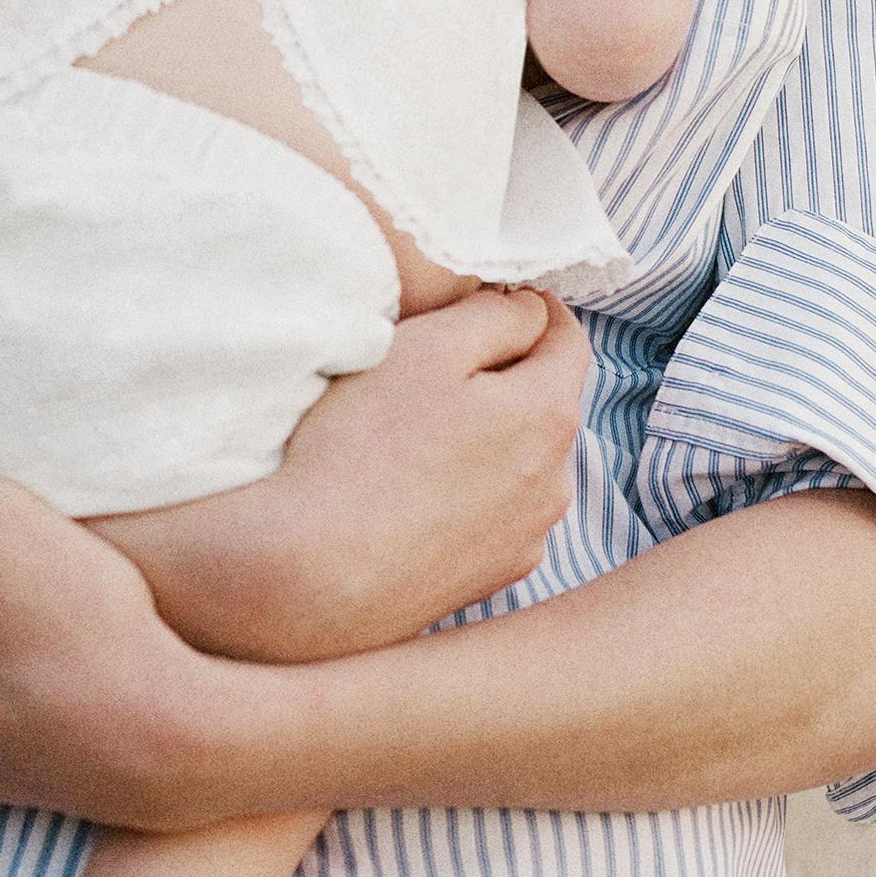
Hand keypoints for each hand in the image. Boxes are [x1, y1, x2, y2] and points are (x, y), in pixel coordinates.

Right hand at [197, 288, 589, 662]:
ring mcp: (527, 538)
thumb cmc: (361, 448)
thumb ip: (494, 316)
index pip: (566, 336)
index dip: (531, 306)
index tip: (492, 298)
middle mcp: (556, 482)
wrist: (308, 575)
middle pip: (545, 401)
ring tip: (417, 435)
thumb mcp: (425, 348)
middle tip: (433, 364)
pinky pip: (498, 514)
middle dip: (505, 374)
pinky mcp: (492, 578)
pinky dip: (472, 492)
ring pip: (523, 461)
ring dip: (490, 437)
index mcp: (549, 414)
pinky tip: (415, 491)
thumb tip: (530, 310)